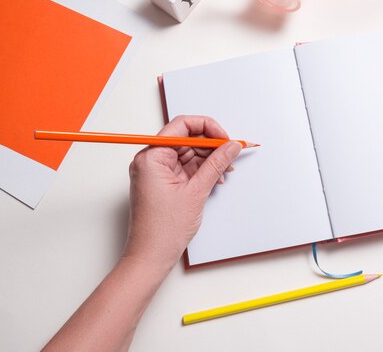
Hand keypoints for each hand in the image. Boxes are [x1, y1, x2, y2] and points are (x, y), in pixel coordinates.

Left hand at [124, 115, 241, 269]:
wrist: (151, 256)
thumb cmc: (162, 229)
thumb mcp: (196, 191)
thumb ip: (216, 164)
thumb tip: (231, 146)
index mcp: (151, 157)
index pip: (182, 126)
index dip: (207, 128)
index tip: (225, 137)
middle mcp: (150, 160)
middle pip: (186, 138)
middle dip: (210, 146)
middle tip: (230, 154)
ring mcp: (156, 171)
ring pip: (188, 153)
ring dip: (208, 160)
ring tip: (224, 171)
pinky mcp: (163, 182)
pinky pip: (185, 167)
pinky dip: (202, 170)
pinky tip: (215, 178)